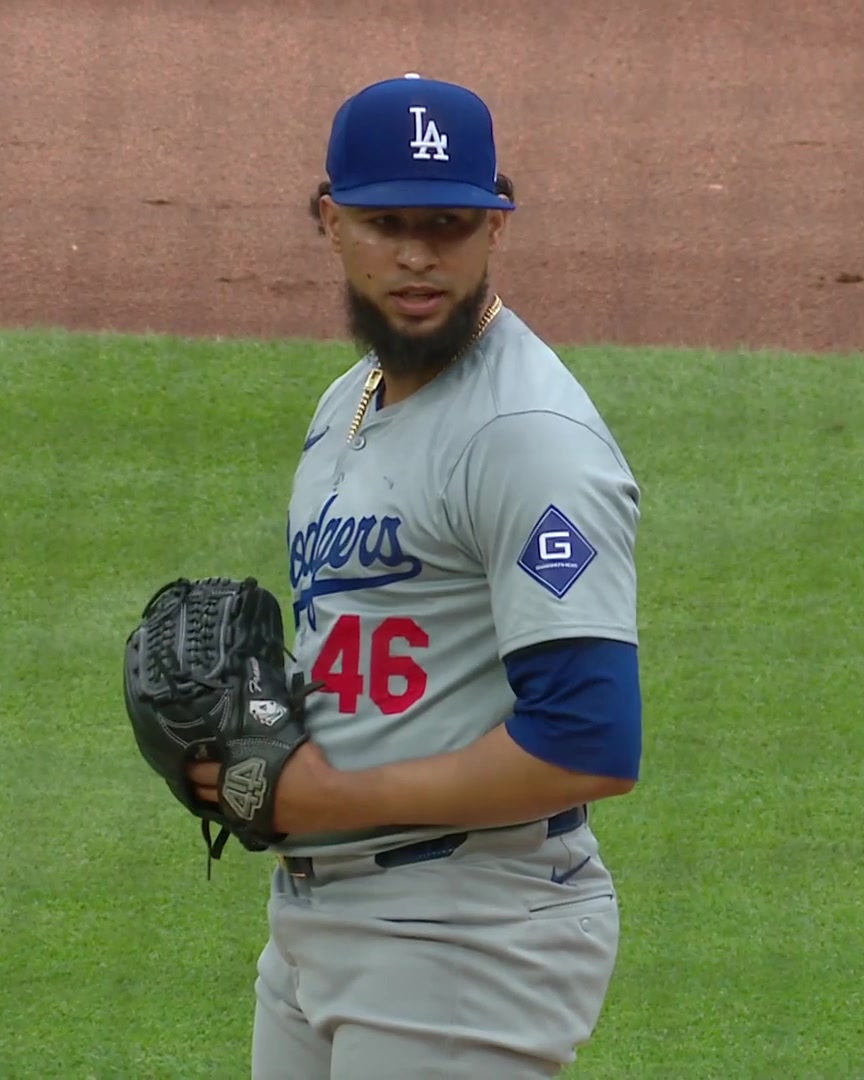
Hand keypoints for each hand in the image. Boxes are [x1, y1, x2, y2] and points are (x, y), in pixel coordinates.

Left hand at [186, 740, 340, 834]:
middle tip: (188, 773)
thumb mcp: (285, 739)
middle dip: (192, 781)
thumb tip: (263, 714)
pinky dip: (226, 811)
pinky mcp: (255, 825)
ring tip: (201, 790)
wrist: (324, 798)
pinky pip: (232, 818)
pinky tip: (226, 806)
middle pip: (202, 789)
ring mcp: (243, 811)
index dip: (192, 763)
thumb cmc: (306, 764)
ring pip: (214, 807)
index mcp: (237, 768)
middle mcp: (234, 792)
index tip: (187, 756)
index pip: (202, 768)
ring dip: (206, 798)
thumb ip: (267, 733)